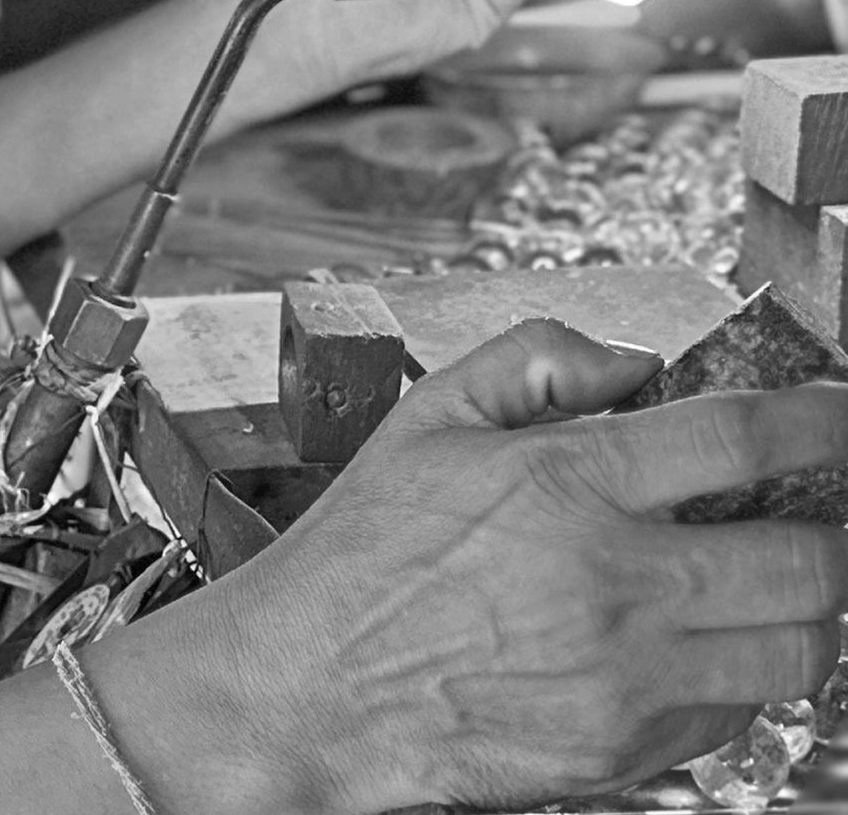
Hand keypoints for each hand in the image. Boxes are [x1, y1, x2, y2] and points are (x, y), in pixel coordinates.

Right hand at [215, 321, 847, 812]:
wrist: (314, 685)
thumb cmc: (363, 549)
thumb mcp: (428, 414)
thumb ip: (534, 357)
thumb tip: (632, 361)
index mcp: (566, 481)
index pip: (740, 438)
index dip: (818, 420)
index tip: (837, 413)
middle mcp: (614, 581)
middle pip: (808, 559)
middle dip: (834, 527)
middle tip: (819, 506)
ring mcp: (630, 676)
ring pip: (799, 649)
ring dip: (812, 607)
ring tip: (781, 577)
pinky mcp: (628, 750)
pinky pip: (740, 713)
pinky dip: (746, 674)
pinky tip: (705, 640)